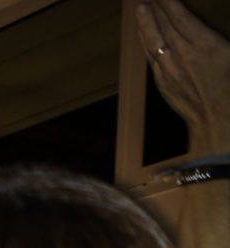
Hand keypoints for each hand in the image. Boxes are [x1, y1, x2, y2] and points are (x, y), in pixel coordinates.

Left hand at [140, 0, 229, 152]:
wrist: (221, 123)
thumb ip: (222, 40)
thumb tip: (209, 37)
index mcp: (206, 46)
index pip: (181, 18)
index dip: (169, 3)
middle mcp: (184, 56)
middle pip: (163, 27)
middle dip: (153, 8)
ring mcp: (171, 71)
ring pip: (154, 42)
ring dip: (145, 24)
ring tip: (138, 8)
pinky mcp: (165, 84)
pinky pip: (153, 59)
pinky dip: (147, 44)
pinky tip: (144, 37)